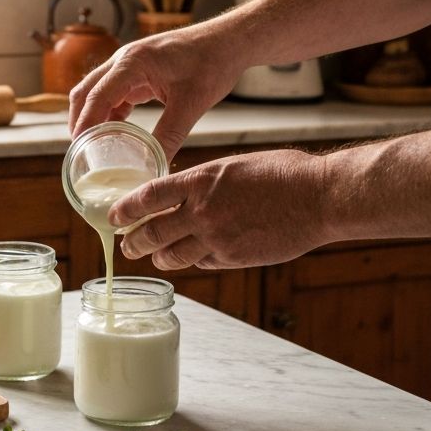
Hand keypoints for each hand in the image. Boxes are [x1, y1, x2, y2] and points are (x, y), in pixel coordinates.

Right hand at [69, 22, 242, 159]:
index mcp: (133, 62)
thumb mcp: (191, 104)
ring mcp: (129, 64)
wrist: (228, 41)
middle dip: (79, 120)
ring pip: (97, 91)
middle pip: (86, 91)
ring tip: (93, 146)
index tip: (78, 147)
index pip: (96, 95)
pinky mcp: (139, 71)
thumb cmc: (212, 63)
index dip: (84, 122)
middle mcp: (124, 59)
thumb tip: (154, 165)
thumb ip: (170, 136)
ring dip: (93, 116)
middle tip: (79, 150)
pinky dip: (110, 112)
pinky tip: (116, 133)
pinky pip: (115, 93)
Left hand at [110, 149, 332, 269]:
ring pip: (172, 255)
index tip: (112, 215)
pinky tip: (194, 257)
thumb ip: (203, 183)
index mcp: (200, 180)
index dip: (124, 208)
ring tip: (154, 256)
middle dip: (134, 241)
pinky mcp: (234, 258)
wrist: (317, 197)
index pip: (147, 196)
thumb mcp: (232, 167)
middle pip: (151, 232)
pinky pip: (202, 263)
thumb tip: (182, 196)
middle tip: (128, 245)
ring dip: (159, 257)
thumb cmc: (281, 174)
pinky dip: (194, 261)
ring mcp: (217, 238)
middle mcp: (202, 211)